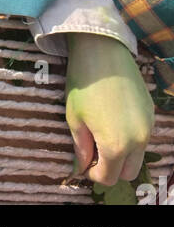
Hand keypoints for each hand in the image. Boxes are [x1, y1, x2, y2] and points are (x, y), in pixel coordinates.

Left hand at [65, 34, 153, 185]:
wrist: (102, 49)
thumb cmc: (83, 83)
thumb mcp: (74, 118)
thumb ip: (81, 148)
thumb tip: (81, 167)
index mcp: (116, 145)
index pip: (108, 178)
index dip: (93, 173)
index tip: (84, 161)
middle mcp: (138, 140)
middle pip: (128, 172)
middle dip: (111, 167)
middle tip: (94, 149)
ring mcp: (148, 126)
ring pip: (138, 155)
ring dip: (123, 153)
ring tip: (103, 130)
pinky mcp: (151, 112)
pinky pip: (142, 135)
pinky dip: (130, 136)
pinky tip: (114, 116)